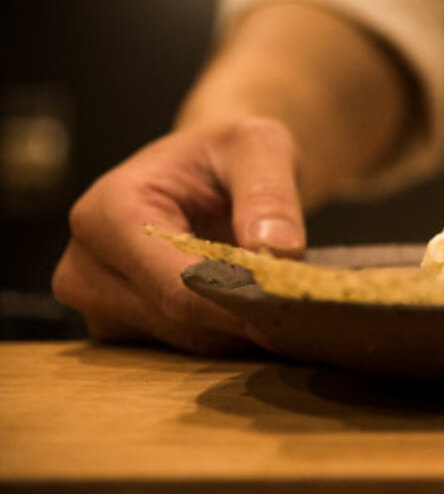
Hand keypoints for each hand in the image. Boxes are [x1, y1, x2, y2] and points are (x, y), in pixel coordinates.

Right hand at [52, 117, 305, 354]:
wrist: (208, 169)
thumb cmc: (227, 152)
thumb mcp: (259, 147)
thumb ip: (268, 193)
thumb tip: (278, 251)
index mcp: (106, 214)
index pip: (177, 286)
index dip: (240, 301)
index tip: (295, 303)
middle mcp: (86, 267)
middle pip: (181, 321)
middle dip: (247, 315)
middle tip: (307, 303)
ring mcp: (98, 304)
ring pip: (188, 341)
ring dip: (241, 326)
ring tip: (286, 295)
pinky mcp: (121, 327)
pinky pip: (186, 346)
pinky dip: (230, 331)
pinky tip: (260, 305)